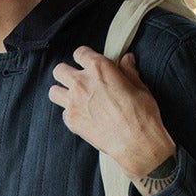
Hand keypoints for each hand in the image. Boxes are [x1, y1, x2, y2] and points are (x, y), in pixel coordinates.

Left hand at [48, 47, 175, 184]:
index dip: (85, 57)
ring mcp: (73, 102)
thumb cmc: (142, 114)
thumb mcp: (139, 86)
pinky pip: (63, 112)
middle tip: (78, 79)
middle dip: (67, 73)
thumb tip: (126, 60)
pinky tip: (83, 116)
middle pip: (59, 70)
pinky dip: (70, 113)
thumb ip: (128, 71)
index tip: (88, 62)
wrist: (137, 142)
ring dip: (62, 92)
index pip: (80, 53)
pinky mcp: (71, 120)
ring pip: (54, 91)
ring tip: (74, 97)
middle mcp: (82, 82)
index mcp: (99, 68)